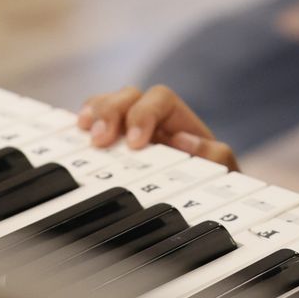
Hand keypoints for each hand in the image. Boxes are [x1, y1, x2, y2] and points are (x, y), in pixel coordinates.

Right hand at [75, 84, 237, 170]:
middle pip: (128, 95)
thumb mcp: (224, 171)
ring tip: (83, 130)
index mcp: (179, 120)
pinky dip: (84, 121)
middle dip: (111, 111)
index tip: (135, 143)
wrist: (208, 202)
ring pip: (108, 103)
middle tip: (100, 140)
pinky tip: (73, 132)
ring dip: (94, 112)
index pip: (160, 98)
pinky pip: (94, 122)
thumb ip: (214, 154)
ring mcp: (130, 129)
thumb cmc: (216, 183)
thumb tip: (183, 140)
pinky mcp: (113, 142)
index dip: (144, 113)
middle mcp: (153, 119)